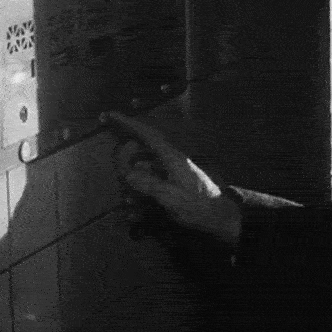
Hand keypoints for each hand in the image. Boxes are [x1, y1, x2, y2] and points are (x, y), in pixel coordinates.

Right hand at [99, 111, 241, 246]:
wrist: (220, 216)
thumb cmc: (198, 205)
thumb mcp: (171, 196)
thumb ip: (149, 184)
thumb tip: (127, 174)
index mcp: (172, 157)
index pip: (148, 134)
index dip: (129, 123)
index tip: (111, 115)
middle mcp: (172, 160)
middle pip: (143, 148)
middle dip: (127, 155)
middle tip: (116, 168)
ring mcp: (173, 170)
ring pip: (146, 166)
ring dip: (134, 176)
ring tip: (127, 195)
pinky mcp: (174, 182)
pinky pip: (153, 179)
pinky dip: (143, 187)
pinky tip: (136, 207)